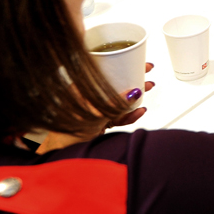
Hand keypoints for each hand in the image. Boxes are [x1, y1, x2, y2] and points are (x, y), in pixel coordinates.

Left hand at [37, 63, 154, 153]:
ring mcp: (96, 110)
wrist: (66, 152)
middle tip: (146, 75)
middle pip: (114, 85)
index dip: (122, 65)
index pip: (105, 72)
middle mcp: (89, 98)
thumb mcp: (96, 113)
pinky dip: (129, 114)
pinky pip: (119, 115)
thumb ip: (115, 104)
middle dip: (133, 80)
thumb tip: (133, 93)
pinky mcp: (101, 121)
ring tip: (146, 91)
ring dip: (134, 97)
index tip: (137, 62)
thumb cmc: (69, 131)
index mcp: (83, 89)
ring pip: (119, 100)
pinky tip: (139, 111)